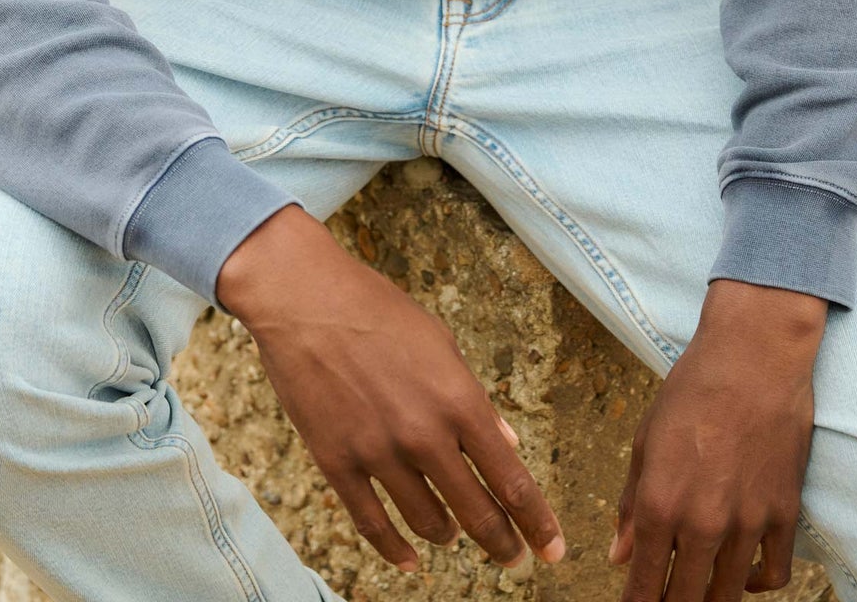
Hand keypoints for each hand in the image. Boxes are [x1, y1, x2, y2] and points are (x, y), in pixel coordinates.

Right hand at [216, 202, 565, 574]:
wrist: (304, 296)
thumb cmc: (377, 309)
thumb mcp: (440, 342)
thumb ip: (475, 398)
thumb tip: (506, 444)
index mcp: (458, 400)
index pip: (511, 480)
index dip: (537, 522)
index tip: (553, 549)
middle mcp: (423, 434)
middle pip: (476, 512)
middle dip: (502, 543)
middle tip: (513, 558)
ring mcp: (378, 452)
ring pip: (427, 522)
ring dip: (447, 536)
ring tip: (453, 536)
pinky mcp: (336, 462)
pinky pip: (371, 524)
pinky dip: (394, 549)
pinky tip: (408, 559)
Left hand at [609, 279, 826, 599]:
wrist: (753, 357)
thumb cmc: (691, 391)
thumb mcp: (645, 440)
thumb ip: (631, 504)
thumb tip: (620, 555)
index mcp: (660, 503)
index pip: (644, 584)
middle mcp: (703, 522)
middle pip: (686, 599)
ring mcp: (748, 523)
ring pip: (729, 594)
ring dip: (711, 599)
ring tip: (698, 594)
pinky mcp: (785, 514)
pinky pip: (774, 574)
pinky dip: (758, 584)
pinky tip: (743, 575)